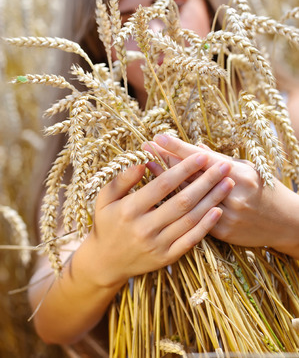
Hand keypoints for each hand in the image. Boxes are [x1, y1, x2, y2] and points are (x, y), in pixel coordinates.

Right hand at [87, 152, 233, 286]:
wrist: (105, 262)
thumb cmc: (106, 223)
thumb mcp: (104, 198)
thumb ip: (122, 180)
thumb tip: (141, 163)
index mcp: (130, 210)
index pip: (162, 185)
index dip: (183, 169)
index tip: (201, 156)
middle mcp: (145, 228)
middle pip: (182, 201)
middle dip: (206, 181)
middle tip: (224, 165)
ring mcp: (157, 245)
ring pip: (190, 220)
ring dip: (212, 200)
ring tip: (228, 183)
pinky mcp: (166, 257)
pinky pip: (190, 241)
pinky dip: (206, 226)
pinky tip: (218, 211)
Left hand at [145, 134, 298, 255]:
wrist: (286, 224)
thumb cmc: (266, 189)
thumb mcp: (248, 168)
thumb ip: (220, 160)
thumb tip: (196, 149)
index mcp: (240, 174)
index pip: (202, 159)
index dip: (178, 148)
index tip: (159, 138)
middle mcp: (232, 194)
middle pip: (191, 176)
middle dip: (166, 160)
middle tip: (145, 148)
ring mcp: (227, 216)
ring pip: (188, 198)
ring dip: (166, 182)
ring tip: (148, 167)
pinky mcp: (223, 233)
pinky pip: (194, 218)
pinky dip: (177, 205)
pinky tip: (160, 196)